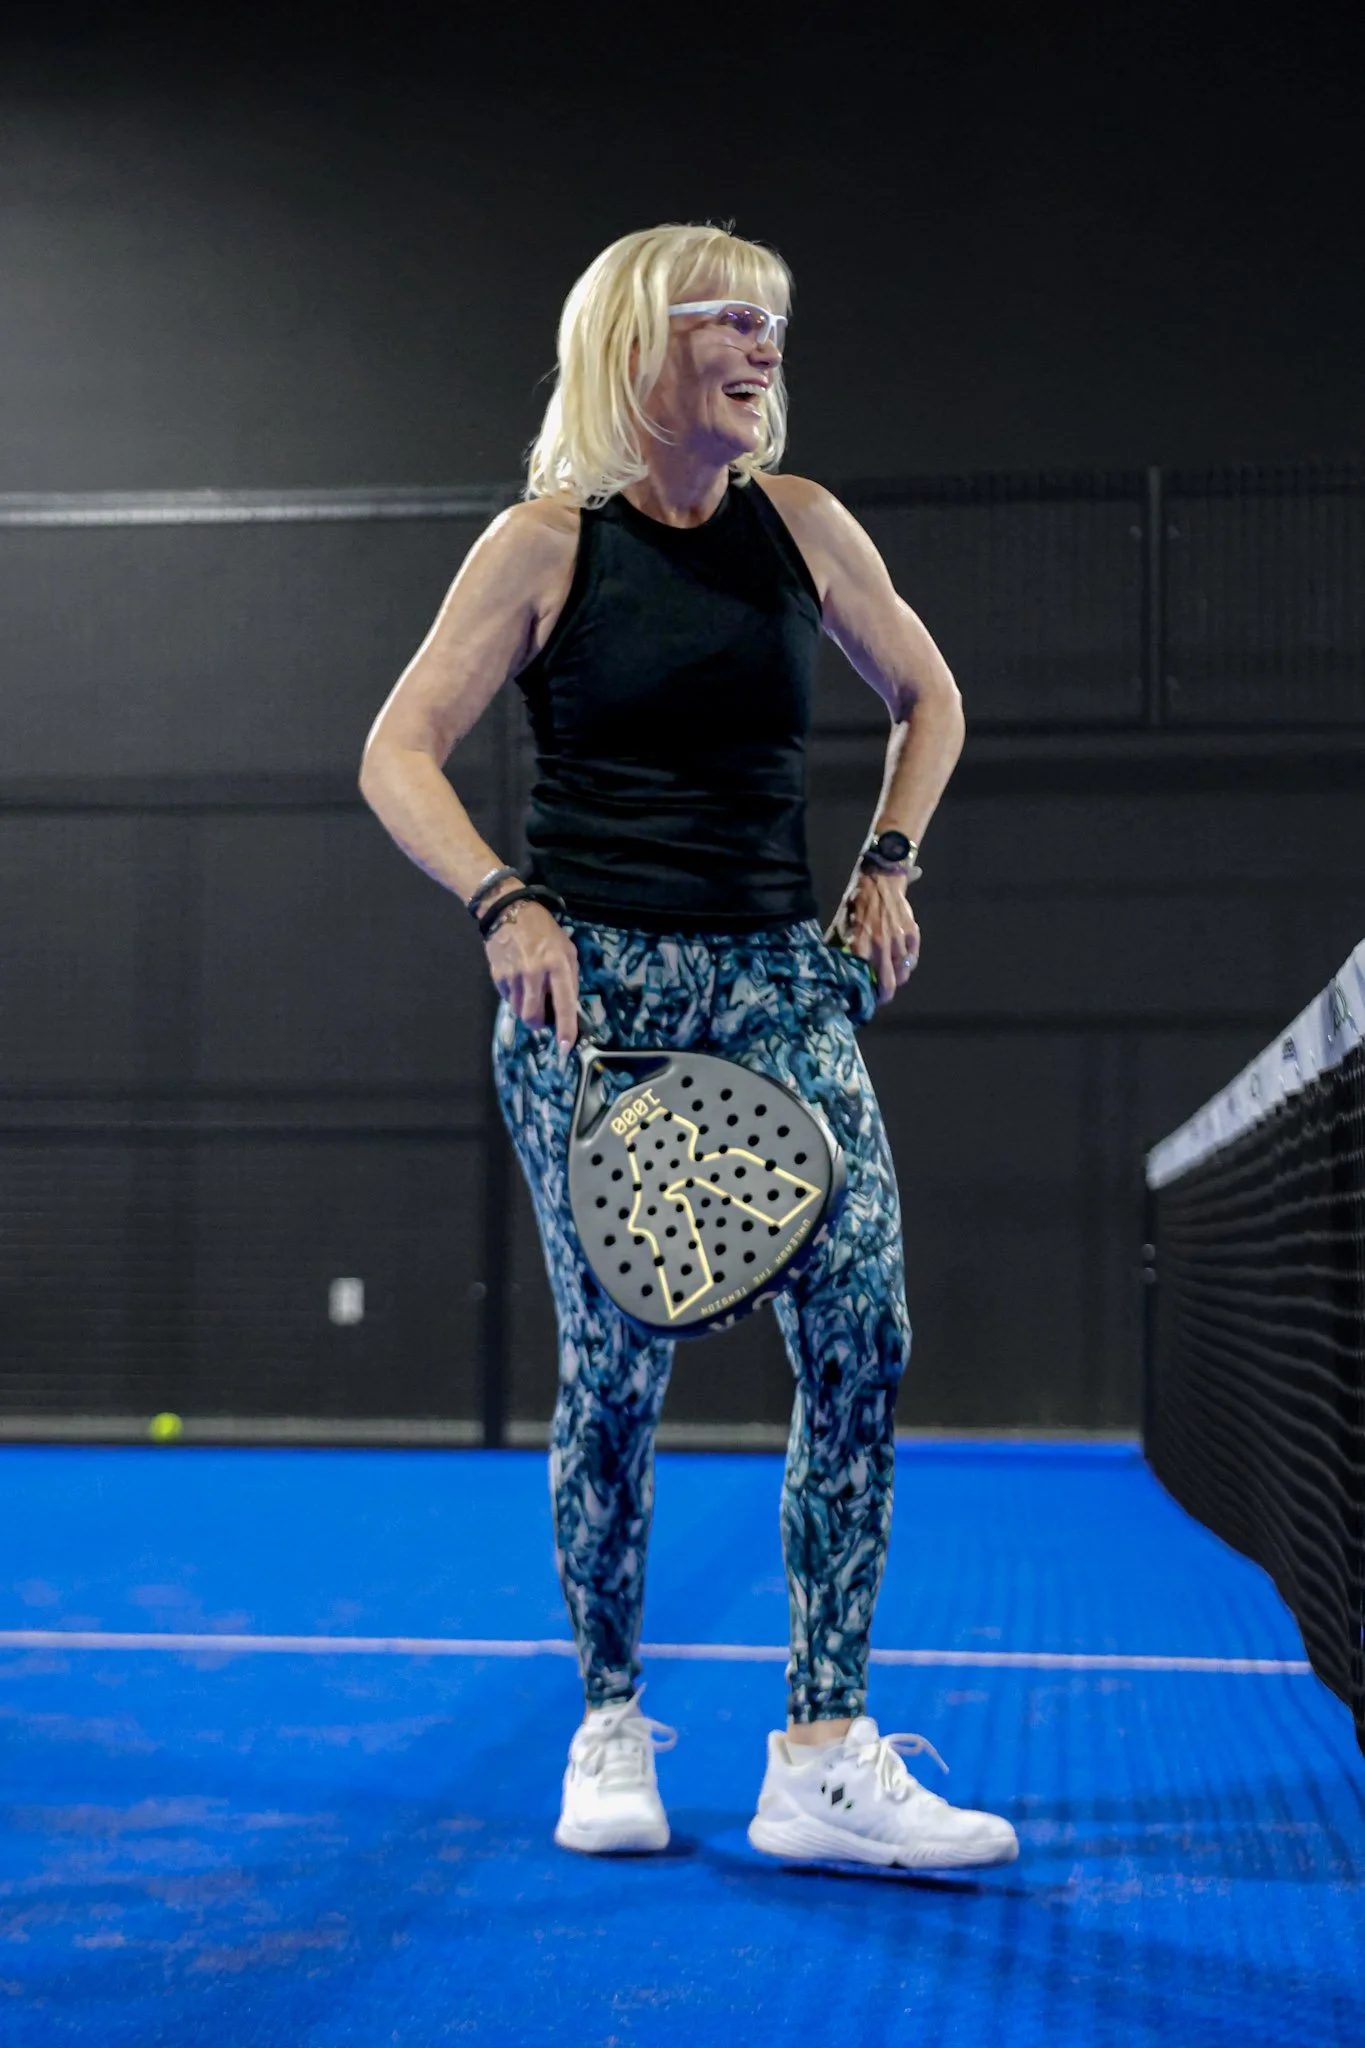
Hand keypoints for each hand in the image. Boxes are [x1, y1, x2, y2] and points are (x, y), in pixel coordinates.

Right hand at [484, 898, 580, 1047]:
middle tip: (542, 1015)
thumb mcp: (567, 949)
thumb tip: (568, 1006)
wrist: (508, 911)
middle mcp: (535, 973)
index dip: (565, 1029)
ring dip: (526, 1008)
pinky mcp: (498, 976)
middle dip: (538, 1022)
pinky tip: (518, 979)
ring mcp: (514, 975)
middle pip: (533, 1016)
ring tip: (530, 989)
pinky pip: (508, 999)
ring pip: (519, 1010)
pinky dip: (515, 996)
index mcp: (557, 965)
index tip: (566, 1047)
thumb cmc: (543, 930)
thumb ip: (570, 977)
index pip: (564, 1004)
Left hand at [826, 867, 920, 1004]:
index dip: (865, 992)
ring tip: (893, 980)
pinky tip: (904, 964)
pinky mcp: (912, 932)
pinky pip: (913, 956)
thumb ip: (838, 944)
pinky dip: (909, 963)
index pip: (864, 978)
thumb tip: (830, 962)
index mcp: (860, 944)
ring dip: (898, 979)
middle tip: (881, 998)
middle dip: (886, 995)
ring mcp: (899, 939)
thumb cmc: (857, 902)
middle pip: (889, 982)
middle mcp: (881, 945)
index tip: (863, 998)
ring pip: (904, 972)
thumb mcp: (842, 922)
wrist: (880, 879)